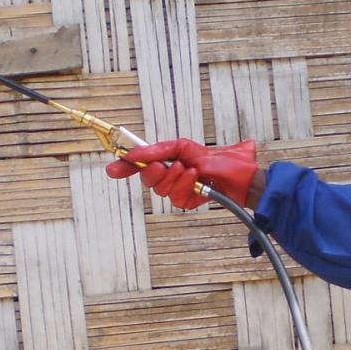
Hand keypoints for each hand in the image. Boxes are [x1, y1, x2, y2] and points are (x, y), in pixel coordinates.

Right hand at [104, 138, 258, 210]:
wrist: (238, 176)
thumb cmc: (216, 159)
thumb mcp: (183, 147)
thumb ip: (157, 150)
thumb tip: (133, 155)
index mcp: (166, 160)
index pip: (139, 165)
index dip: (124, 168)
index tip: (112, 170)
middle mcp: (169, 176)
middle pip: (147, 180)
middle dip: (155, 172)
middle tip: (167, 165)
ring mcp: (177, 190)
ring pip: (161, 190)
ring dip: (176, 178)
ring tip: (191, 170)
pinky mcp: (186, 202)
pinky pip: (176, 198)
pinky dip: (186, 186)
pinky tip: (197, 181)